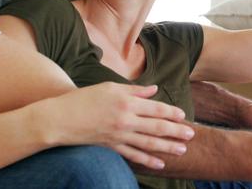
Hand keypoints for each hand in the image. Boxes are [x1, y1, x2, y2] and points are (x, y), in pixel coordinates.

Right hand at [43, 82, 194, 169]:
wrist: (60, 118)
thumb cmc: (84, 98)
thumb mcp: (110, 87)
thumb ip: (134, 90)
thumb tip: (154, 89)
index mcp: (126, 102)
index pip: (155, 108)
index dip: (171, 112)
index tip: (183, 116)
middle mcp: (125, 120)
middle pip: (156, 127)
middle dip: (176, 131)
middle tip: (192, 135)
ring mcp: (119, 135)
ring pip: (149, 143)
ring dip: (168, 147)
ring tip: (182, 150)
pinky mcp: (112, 147)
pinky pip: (134, 155)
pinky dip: (148, 160)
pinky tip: (160, 164)